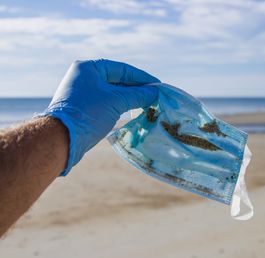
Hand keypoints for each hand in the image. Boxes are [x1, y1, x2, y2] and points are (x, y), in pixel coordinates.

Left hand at [43, 59, 159, 174]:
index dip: (142, 77)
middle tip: (155, 96)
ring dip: (130, 98)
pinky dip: (121, 106)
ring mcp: (84, 93)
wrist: (62, 138)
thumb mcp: (117, 101)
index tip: (158, 85)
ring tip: (148, 104)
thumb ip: (138, 95)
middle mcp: (84, 77)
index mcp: (89, 68)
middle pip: (118, 80)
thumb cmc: (89, 113)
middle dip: (137, 89)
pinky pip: (108, 103)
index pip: (122, 69)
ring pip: (113, 93)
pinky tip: (133, 111)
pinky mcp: (85, 108)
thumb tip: (155, 92)